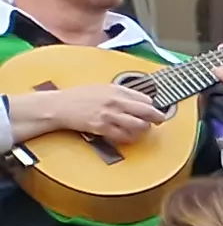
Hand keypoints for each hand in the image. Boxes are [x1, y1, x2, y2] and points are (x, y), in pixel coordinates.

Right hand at [11, 80, 160, 145]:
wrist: (60, 106)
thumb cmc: (79, 97)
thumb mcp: (102, 87)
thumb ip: (120, 93)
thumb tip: (138, 99)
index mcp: (116, 90)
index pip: (146, 99)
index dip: (152, 106)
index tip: (154, 109)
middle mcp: (116, 102)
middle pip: (147, 111)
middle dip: (158, 117)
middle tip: (159, 121)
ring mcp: (110, 115)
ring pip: (139, 125)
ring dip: (144, 129)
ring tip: (142, 129)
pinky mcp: (103, 128)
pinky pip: (124, 136)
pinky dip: (130, 138)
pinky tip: (129, 136)